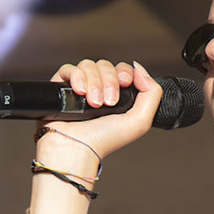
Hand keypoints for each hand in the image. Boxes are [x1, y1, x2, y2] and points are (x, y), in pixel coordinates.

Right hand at [39, 58, 162, 164]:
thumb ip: (152, 93)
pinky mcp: (60, 88)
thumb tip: (140, 69)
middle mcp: (97, 90)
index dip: (124, 72)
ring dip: (93, 82)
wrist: (77, 148)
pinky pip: (69, 69)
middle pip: (105, 65)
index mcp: (116, 96)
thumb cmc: (103, 141)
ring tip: (92, 103)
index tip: (124, 84)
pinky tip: (79, 92)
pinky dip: (76, 77)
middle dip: (109, 81)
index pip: (121, 69)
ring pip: (88, 65)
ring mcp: (79, 88)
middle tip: (107, 102)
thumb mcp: (140, 121)